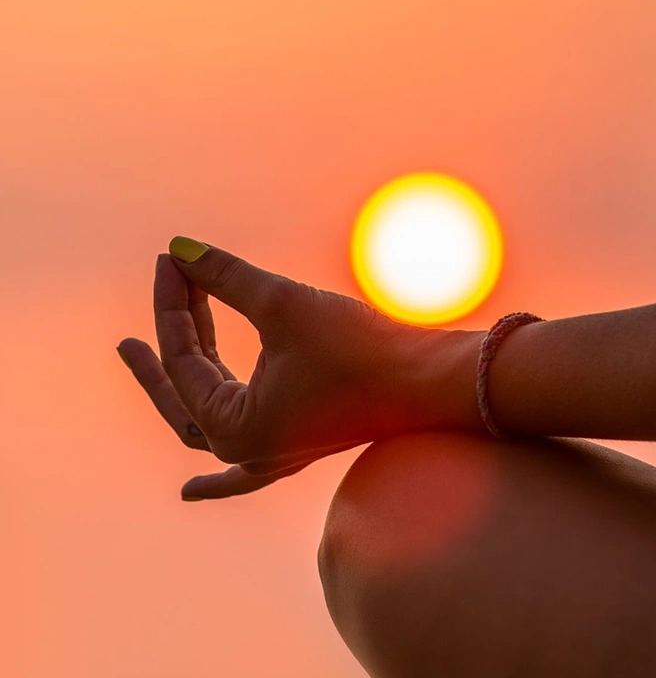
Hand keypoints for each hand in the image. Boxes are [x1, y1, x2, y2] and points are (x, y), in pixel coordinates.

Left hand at [117, 237, 474, 499]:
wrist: (434, 383)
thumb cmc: (362, 349)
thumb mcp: (284, 305)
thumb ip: (225, 277)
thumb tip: (179, 248)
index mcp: (235, 428)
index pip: (185, 358)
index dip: (173, 302)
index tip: (169, 259)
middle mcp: (248, 450)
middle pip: (184, 392)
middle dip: (162, 345)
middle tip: (137, 312)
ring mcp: (274, 453)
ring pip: (208, 414)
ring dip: (183, 376)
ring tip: (147, 347)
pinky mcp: (298, 443)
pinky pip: (245, 469)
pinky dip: (218, 481)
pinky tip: (192, 491)